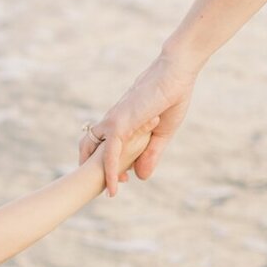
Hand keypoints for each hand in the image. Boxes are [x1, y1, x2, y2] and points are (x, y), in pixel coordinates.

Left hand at [80, 47, 198, 194]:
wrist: (177, 74)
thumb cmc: (172, 98)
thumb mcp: (162, 134)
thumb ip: (150, 154)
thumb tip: (140, 177)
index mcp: (121, 121)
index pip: (103, 144)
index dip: (109, 163)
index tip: (123, 179)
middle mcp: (112, 121)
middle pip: (89, 147)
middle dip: (95, 168)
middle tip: (109, 186)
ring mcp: (113, 122)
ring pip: (94, 152)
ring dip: (100, 174)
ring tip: (109, 192)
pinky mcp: (119, 124)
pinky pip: (110, 154)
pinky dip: (110, 172)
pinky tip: (113, 187)